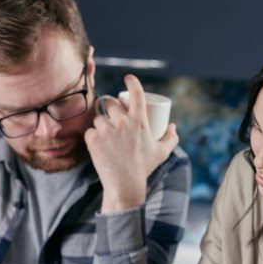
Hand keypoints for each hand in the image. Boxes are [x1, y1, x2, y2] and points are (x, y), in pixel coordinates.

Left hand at [85, 74, 178, 211]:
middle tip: (112, 118)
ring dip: (101, 123)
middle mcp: (122, 122)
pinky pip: (90, 131)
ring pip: (98, 118)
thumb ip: (171, 138)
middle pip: (111, 103)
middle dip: (111, 108)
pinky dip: (93, 137)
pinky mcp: (93, 139)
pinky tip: (97, 144)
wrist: (125, 185)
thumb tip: (172, 126)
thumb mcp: (162, 152)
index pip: (136, 93)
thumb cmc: (144, 168)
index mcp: (139, 121)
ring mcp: (106, 130)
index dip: (132, 81)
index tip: (128, 78)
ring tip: (105, 135)